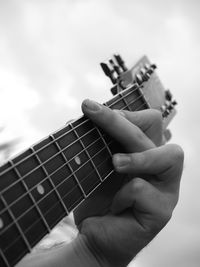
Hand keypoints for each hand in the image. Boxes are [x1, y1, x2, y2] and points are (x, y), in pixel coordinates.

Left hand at [74, 99, 183, 266]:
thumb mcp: (95, 167)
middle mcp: (161, 166)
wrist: (96, 236)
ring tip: (115, 163)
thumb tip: (77, 120)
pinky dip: (123, 195)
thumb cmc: (98, 199)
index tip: (91, 109)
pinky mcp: (162, 211)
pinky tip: (115, 205)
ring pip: (169, 156)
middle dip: (120, 122)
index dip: (124, 112)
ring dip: (138, 156)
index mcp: (146, 152)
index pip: (148, 121)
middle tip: (93, 113)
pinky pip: (144, 191)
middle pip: (153, 131)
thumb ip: (96, 145)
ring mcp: (166, 188)